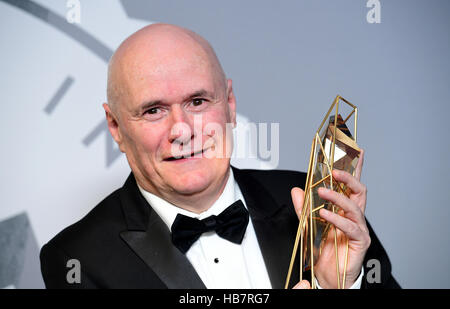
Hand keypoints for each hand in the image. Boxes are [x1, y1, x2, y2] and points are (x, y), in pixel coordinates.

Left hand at [292, 149, 369, 288]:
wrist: (328, 273)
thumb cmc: (325, 248)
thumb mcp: (309, 223)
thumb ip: (304, 207)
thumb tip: (296, 190)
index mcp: (346, 208)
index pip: (352, 184)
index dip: (355, 166)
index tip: (356, 149)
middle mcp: (355, 215)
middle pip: (359, 190)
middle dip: (349, 177)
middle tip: (335, 170)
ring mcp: (359, 228)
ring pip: (354, 206)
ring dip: (338, 196)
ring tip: (322, 192)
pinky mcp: (360, 241)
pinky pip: (350, 227)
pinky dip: (337, 218)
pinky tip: (325, 214)